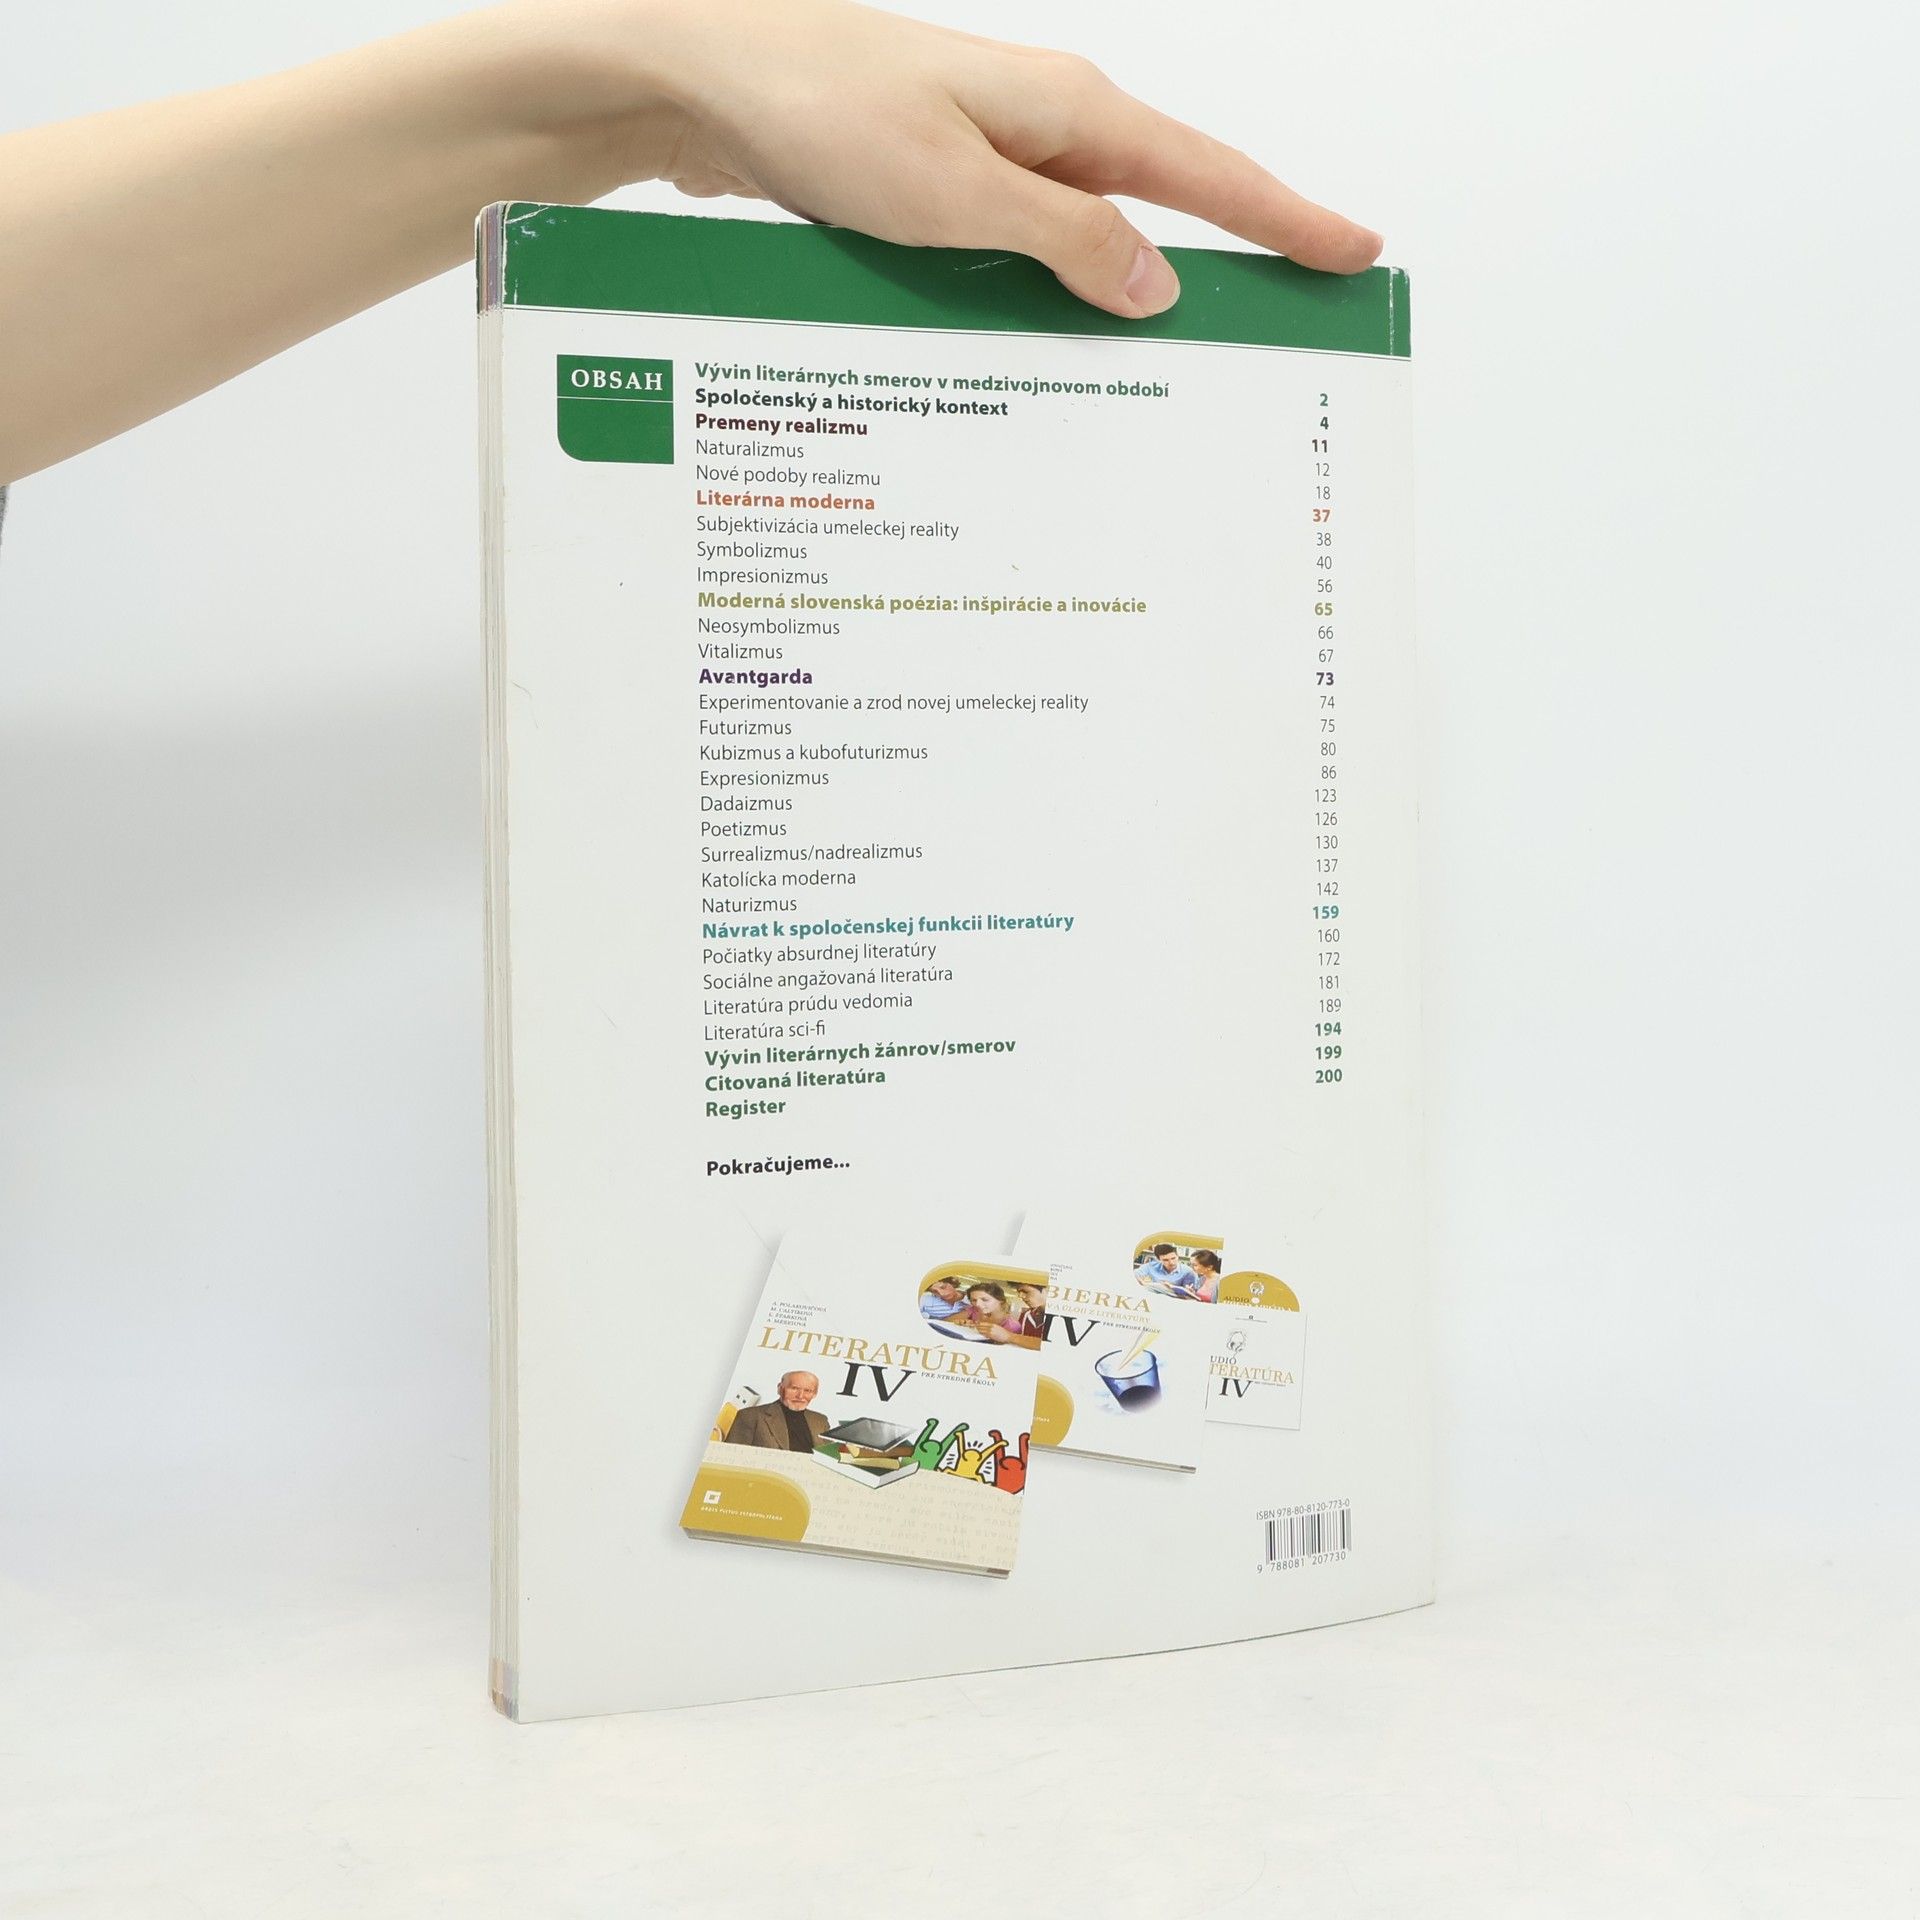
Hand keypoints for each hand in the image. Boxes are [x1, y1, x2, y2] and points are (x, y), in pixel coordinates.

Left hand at [513, 0, 1382, 316]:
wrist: (695, 77)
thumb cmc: (819, 110)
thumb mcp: (961, 195)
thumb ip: (1068, 242)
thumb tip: (1158, 284)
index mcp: (1069, 114)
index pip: (1210, 177)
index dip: (1287, 220)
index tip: (1353, 253)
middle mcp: (1039, 130)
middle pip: (1159, 212)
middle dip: (1222, 272)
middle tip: (1279, 338)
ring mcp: (986, 159)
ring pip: (1083, 245)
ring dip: (1118, 305)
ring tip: (1170, 381)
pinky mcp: (936, 190)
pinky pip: (1016, 256)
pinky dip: (1039, 304)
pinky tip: (1042, 356)